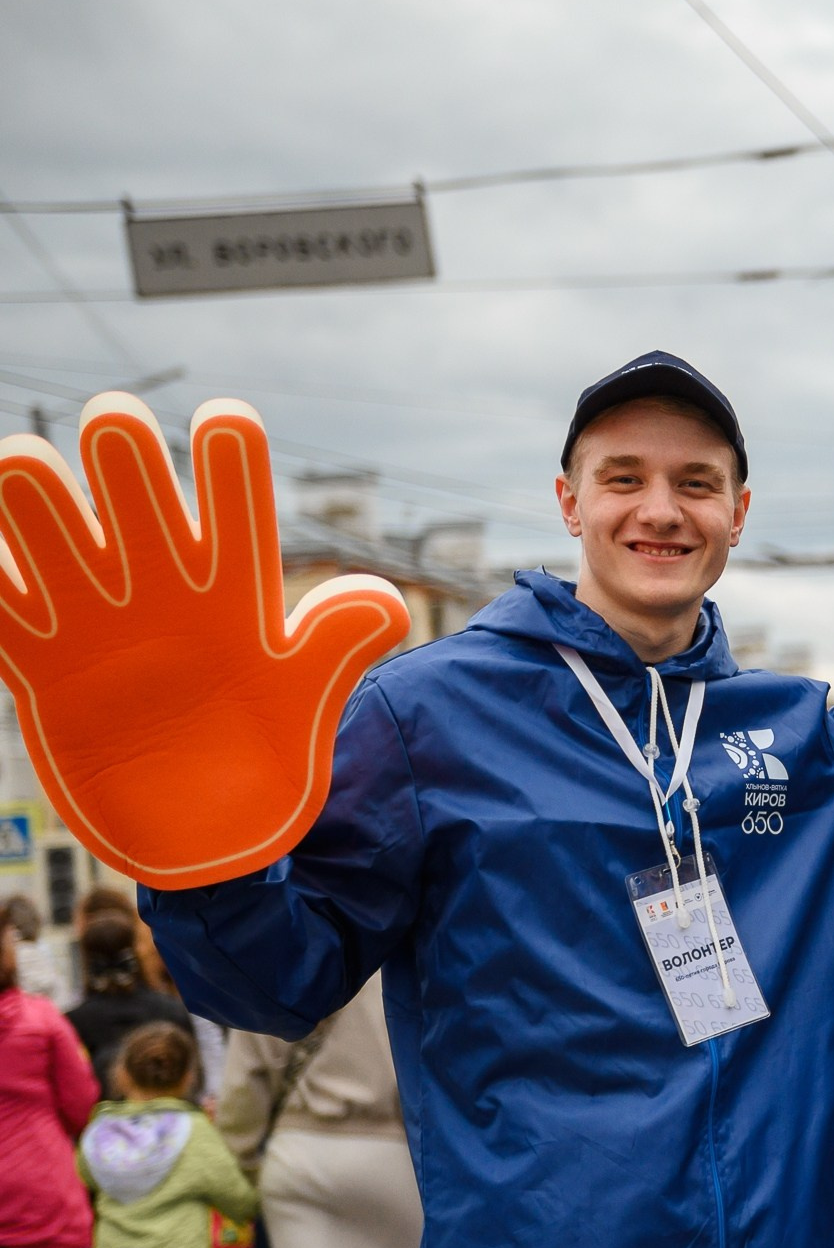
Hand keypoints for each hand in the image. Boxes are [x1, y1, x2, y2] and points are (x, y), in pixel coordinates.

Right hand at [0, 396, 408, 887]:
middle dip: (119, 444)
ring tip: (29, 481)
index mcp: (230, 581)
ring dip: (30, 487)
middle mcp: (157, 578)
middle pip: (128, 475)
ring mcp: (91, 612)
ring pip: (44, 512)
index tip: (226, 423)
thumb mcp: (305, 696)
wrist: (205, 824)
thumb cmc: (266, 747)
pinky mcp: (36, 655)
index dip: (227, 447)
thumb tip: (384, 601)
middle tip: (116, 433)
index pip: (234, 492)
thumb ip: (336, 644)